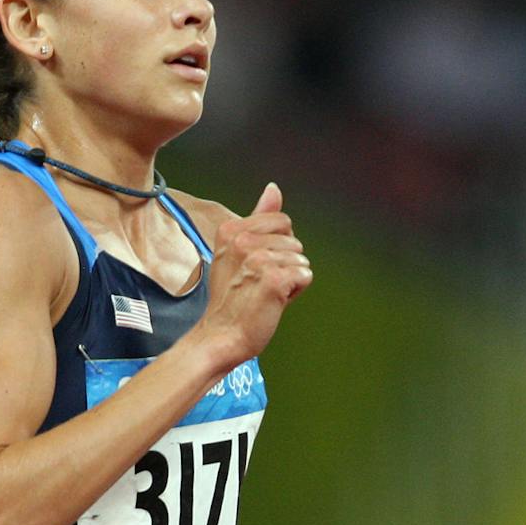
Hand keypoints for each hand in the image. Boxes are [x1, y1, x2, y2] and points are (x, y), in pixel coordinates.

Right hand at [198, 184, 311, 368]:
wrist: (220, 335)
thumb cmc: (231, 298)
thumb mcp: (237, 251)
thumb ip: (259, 219)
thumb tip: (274, 189)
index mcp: (231, 230)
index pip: (281, 221)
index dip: (277, 245)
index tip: (255, 266)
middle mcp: (243, 241)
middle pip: (294, 240)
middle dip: (285, 262)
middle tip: (258, 283)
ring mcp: (259, 260)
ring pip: (301, 259)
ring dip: (290, 279)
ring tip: (264, 293)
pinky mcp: (275, 280)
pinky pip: (305, 275)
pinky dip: (295, 292)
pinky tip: (273, 301)